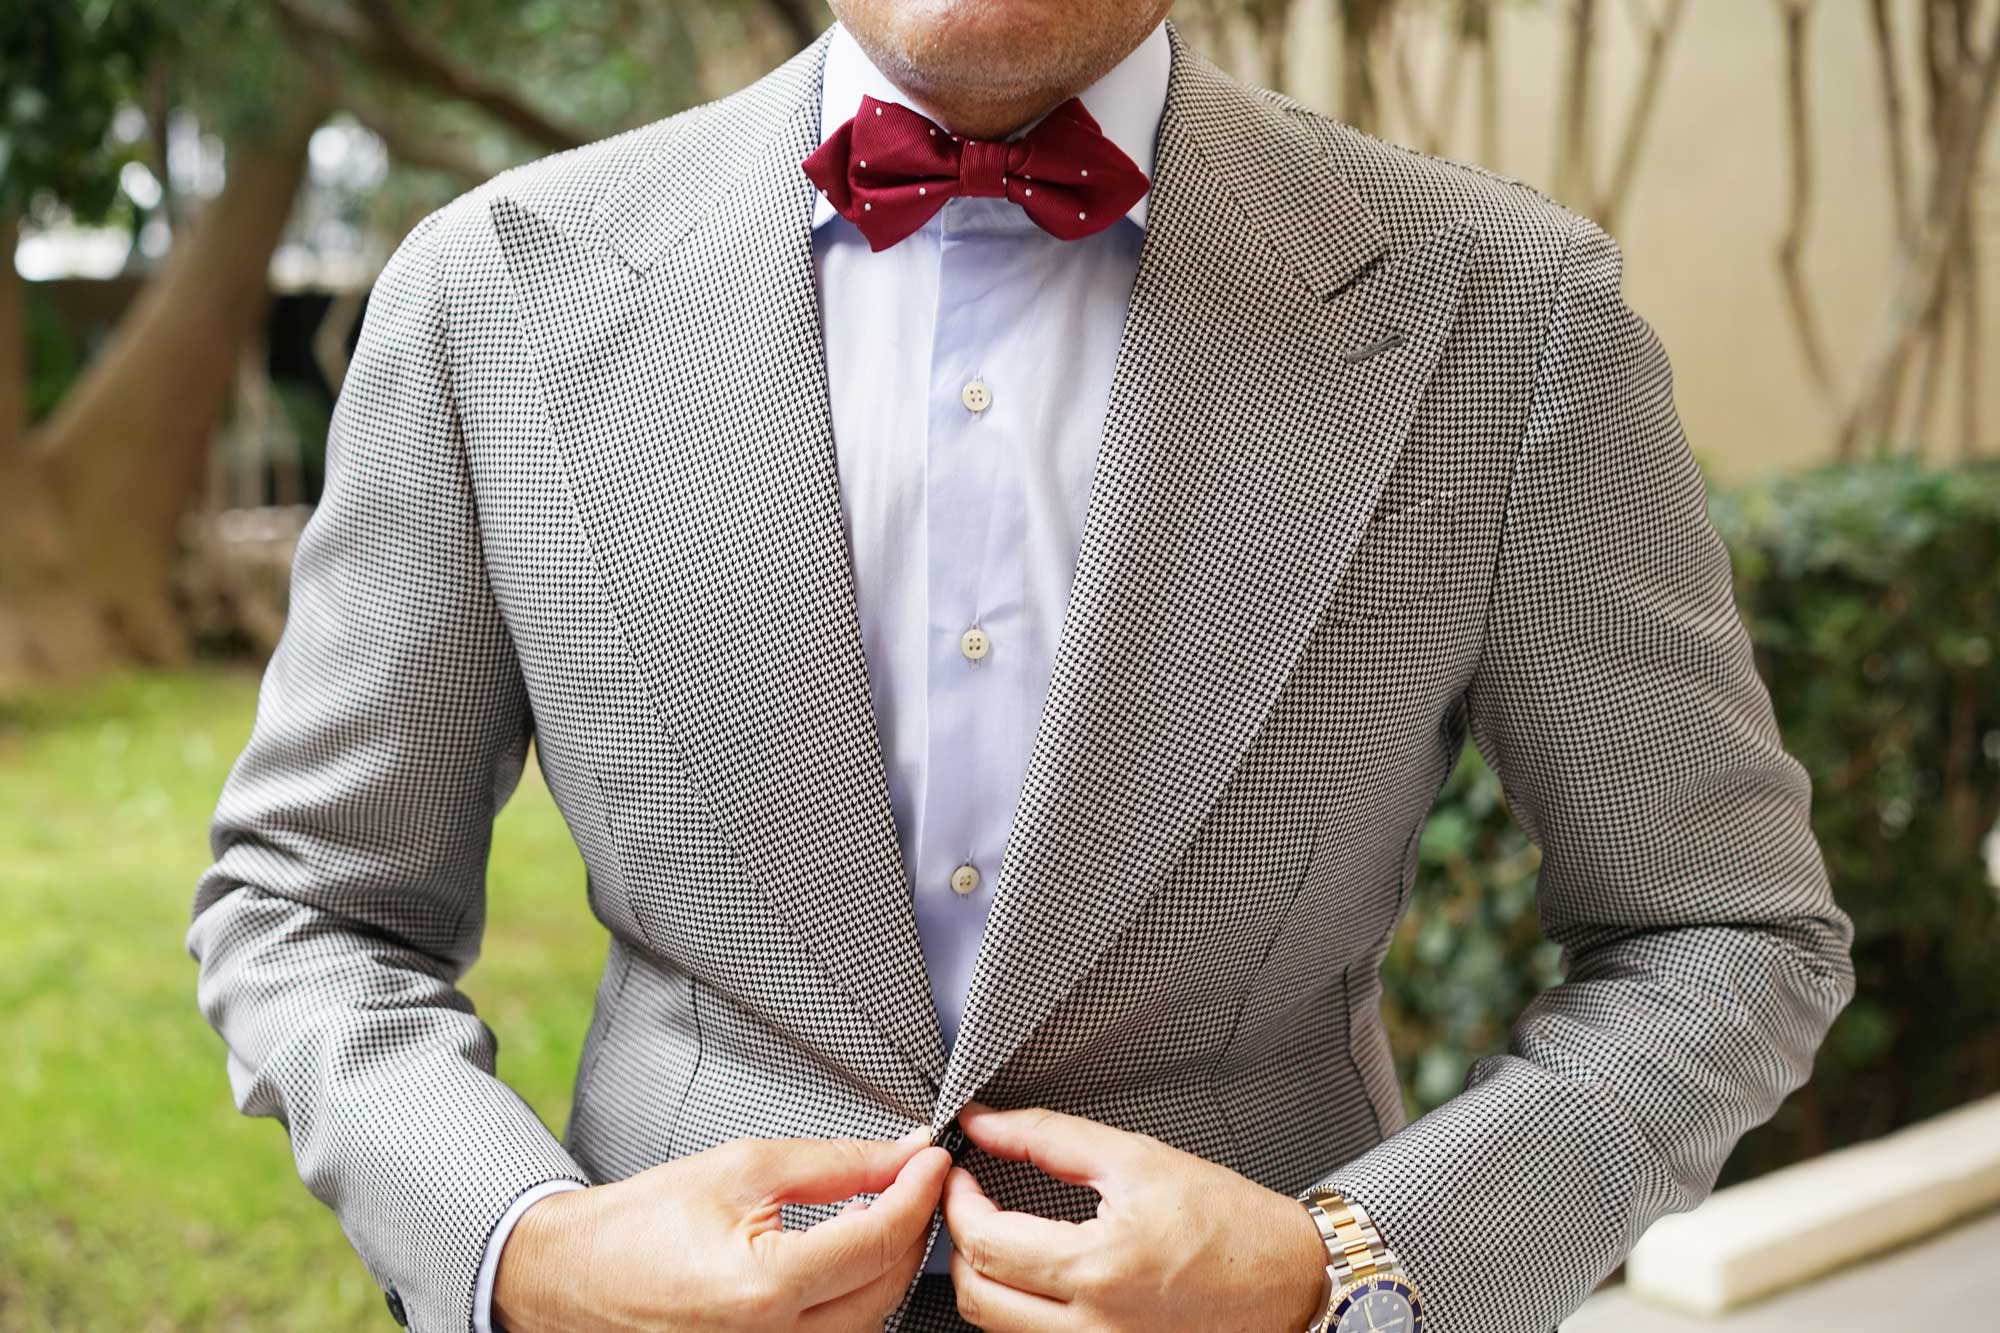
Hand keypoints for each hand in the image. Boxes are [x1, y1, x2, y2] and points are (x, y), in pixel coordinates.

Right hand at [493, 1127, 951, 1331]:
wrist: (577, 1276)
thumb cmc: (646, 1220)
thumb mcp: (745, 1168)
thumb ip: (837, 1163)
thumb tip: (904, 1153)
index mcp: (762, 1289)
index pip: (878, 1240)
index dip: (917, 1192)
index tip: (932, 1157)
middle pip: (887, 1287)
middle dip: (914, 1228)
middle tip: (917, 1177)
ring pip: (872, 1320)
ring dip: (891, 1263)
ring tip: (888, 1209)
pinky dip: (860, 1294)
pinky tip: (854, 1254)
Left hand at [942, 1103, 1330, 1331]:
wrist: (1292, 1280)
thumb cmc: (1228, 1220)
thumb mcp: (1138, 1159)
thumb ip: (1049, 1137)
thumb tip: (982, 1124)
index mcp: (1099, 1266)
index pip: (983, 1241)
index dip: (956, 1201)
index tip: (961, 1174)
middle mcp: (1095, 1325)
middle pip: (976, 1296)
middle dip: (959, 1243)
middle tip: (973, 1202)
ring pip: (996, 1328)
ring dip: (985, 1279)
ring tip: (1002, 1234)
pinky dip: (1018, 1311)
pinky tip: (1036, 1275)